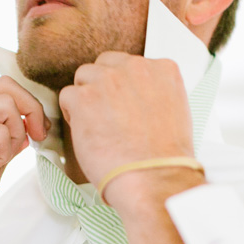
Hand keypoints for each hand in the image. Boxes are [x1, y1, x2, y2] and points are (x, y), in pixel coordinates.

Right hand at [0, 77, 48, 243]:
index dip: (29, 106)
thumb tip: (29, 128)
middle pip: (8, 86)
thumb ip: (6, 144)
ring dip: (14, 135)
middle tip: (37, 140)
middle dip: (32, 112)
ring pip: (6, 104)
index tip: (39, 133)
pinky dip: (2, 153)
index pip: (4, 87)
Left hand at [59, 52, 195, 190]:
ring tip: (96, 127)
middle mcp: (136, 67)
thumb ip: (154, 95)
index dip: (122, 87)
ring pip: (84, 77)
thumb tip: (136, 98)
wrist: (153, 179)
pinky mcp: (84, 98)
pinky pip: (67, 96)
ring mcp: (108, 80)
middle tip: (106, 117)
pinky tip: (86, 134)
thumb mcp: (175, 114)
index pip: (130, 64)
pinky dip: (72, 115)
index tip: (123, 107)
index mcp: (163, 70)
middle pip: (105, 65)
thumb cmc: (164, 159)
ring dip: (85, 99)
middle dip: (102, 87)